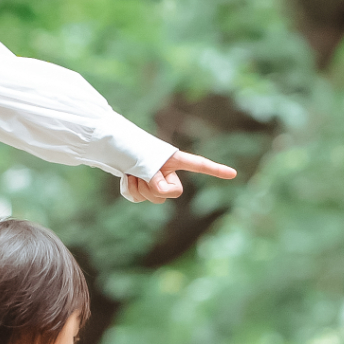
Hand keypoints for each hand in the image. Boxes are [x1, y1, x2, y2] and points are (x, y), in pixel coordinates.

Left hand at [119, 149, 239, 203]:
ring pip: (153, 199)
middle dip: (155, 188)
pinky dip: (130, 191)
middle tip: (141, 174)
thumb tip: (163, 193)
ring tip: (131, 172)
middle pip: (171, 194)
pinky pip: (138, 199)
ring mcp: (153, 180)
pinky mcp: (140, 187)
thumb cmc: (129, 147)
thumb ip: (156, 178)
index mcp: (173, 159)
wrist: (110, 144)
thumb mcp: (145, 161)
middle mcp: (167, 171)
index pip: (198, 165)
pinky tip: (126, 178)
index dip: (216, 171)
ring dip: (139, 188)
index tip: (233, 174)